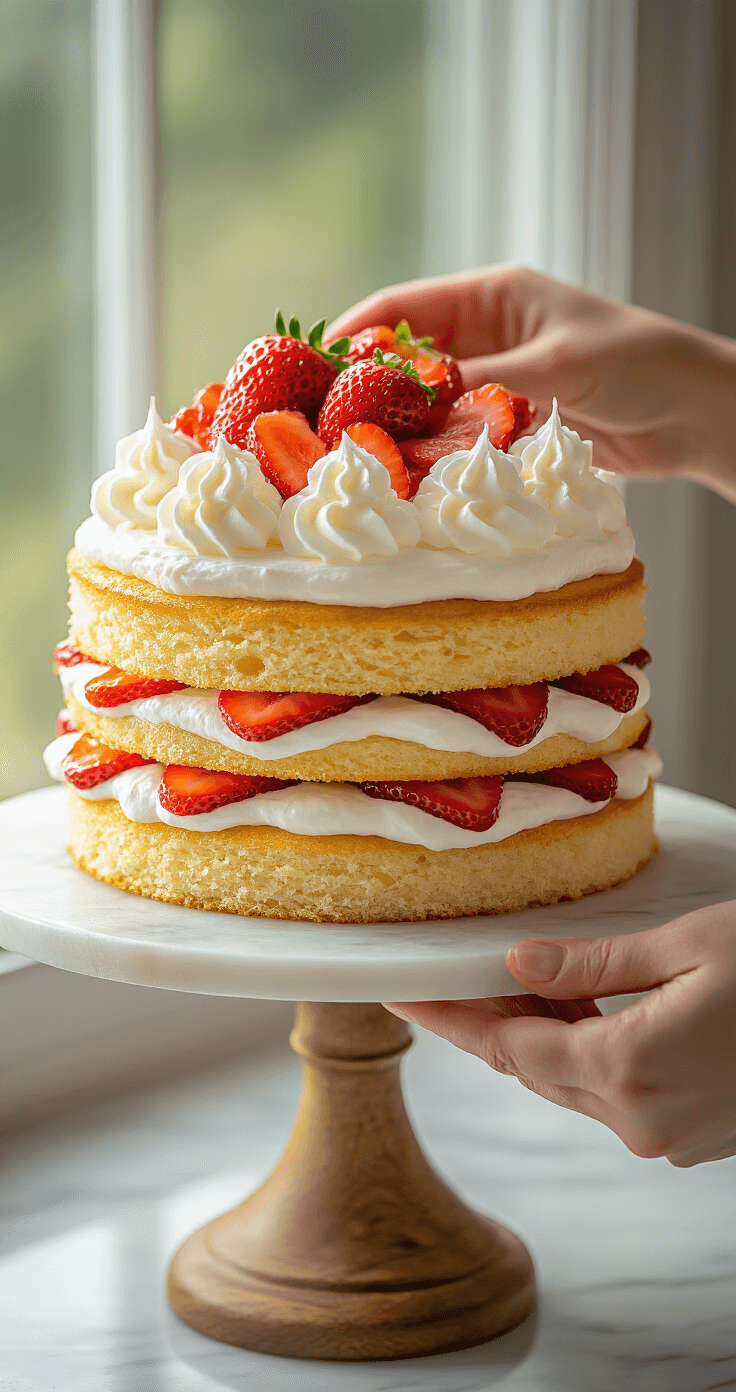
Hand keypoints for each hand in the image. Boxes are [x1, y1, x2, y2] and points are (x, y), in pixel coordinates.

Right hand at [329, 264, 735, 503]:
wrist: (693, 413)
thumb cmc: (636, 365)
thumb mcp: (552, 366)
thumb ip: (481, 381)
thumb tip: (410, 401)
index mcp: (494, 295)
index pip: (403, 306)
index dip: (354, 334)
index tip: (310, 363)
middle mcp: (489, 334)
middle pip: (407, 358)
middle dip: (365, 386)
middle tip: (319, 419)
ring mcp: (498, 379)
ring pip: (429, 402)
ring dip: (399, 427)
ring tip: (355, 455)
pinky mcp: (512, 421)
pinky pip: (458, 435)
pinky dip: (434, 453)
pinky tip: (408, 476)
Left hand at [384, 899, 735, 1165]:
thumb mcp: (685, 948)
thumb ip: (591, 968)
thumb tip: (517, 967)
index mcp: (628, 1072)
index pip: (506, 1050)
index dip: (450, 1018)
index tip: (402, 994)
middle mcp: (641, 1120)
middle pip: (534, 1070)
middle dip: (490, 1021)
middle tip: (449, 973)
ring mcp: (670, 1135)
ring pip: (574, 1082)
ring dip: (541, 1035)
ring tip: (514, 978)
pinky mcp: (694, 1133)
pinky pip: (615, 1092)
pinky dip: (587, 1051)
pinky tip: (578, 1007)